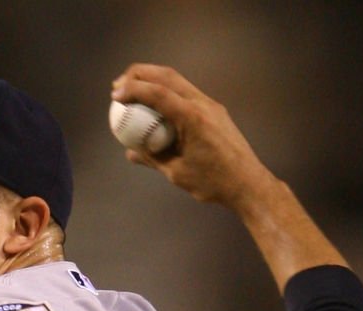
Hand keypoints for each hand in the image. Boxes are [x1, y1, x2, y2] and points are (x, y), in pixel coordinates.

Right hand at [111, 63, 273, 208]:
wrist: (247, 183)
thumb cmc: (214, 182)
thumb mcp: (177, 173)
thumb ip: (152, 158)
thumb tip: (131, 151)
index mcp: (192, 118)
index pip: (158, 93)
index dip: (133, 90)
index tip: (115, 94)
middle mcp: (202, 104)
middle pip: (167, 76)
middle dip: (139, 74)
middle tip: (119, 85)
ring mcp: (210, 105)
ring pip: (177, 81)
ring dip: (153, 80)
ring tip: (134, 90)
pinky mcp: (214, 111)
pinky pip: (186, 93)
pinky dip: (167, 92)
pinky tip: (157, 105)